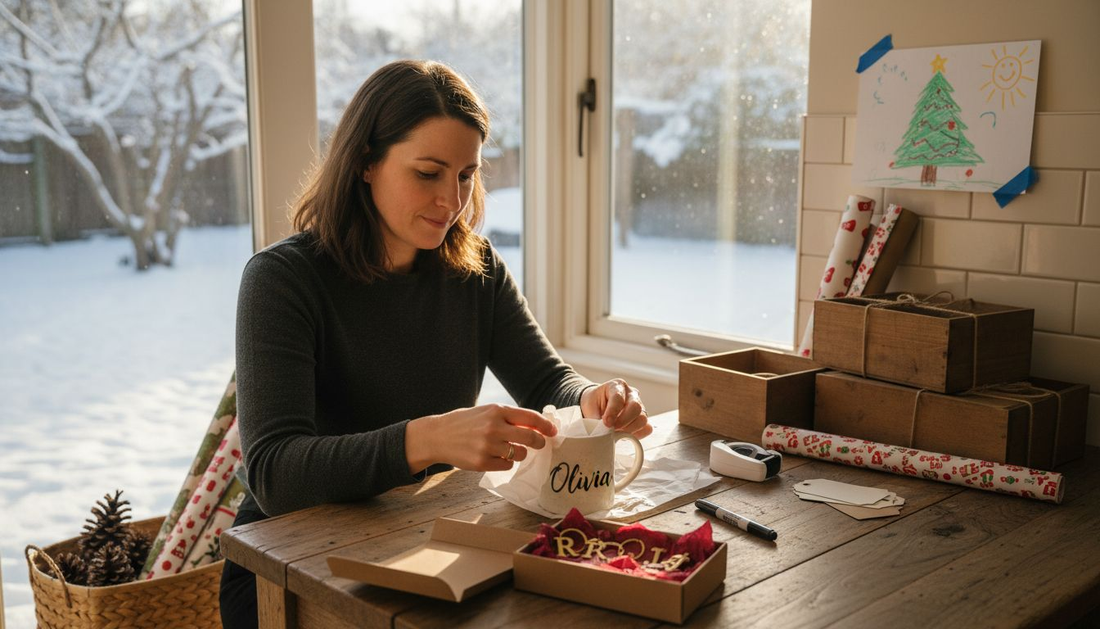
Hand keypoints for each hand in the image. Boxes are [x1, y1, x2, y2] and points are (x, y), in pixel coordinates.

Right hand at [405, 404, 557, 473]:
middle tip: (540, 444)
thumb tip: (536, 425)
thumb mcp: (486, 412)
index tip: (552, 431)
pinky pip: (507, 466)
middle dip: (539, 442)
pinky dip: (505, 463)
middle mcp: (493, 427)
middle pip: (529, 437)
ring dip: (519, 453)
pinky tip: (495, 457)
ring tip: (509, 450)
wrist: (438, 435)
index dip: (545, 425)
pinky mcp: (482, 462)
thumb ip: (509, 417)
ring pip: (519, 454)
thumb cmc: (465, 423)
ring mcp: (487, 445)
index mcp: (496, 410)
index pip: (530, 417)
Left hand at [580, 379, 652, 437]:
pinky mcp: (642, 418)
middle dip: (623, 421)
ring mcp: (640, 405)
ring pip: (642, 418)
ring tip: (617, 432)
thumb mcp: (590, 407)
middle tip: (612, 429)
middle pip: (636, 406)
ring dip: (629, 429)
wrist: (597, 405)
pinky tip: (625, 434)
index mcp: (616, 386)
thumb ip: (595, 418)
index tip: (606, 423)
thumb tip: (602, 432)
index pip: (618, 397)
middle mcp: (631, 394)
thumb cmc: (594, 403)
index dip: (612, 411)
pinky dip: (637, 434)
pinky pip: (647, 428)